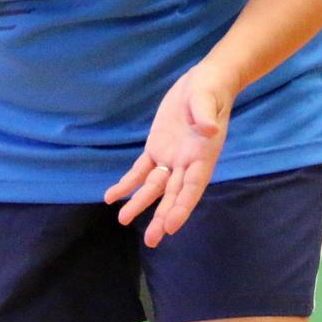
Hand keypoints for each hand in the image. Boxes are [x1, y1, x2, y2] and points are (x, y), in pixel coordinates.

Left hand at [104, 62, 236, 247]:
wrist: (204, 82)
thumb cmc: (209, 90)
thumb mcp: (207, 98)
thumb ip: (206, 115)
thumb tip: (208, 128)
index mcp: (203, 156)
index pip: (193, 187)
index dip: (182, 207)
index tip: (171, 226)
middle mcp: (187, 163)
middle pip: (173, 195)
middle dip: (162, 216)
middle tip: (152, 239)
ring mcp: (171, 157)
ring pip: (154, 187)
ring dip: (140, 203)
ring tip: (123, 219)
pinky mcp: (157, 148)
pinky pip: (141, 170)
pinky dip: (128, 183)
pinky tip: (112, 196)